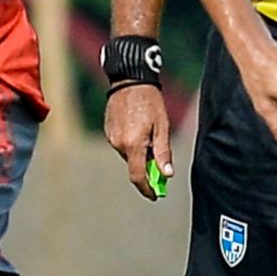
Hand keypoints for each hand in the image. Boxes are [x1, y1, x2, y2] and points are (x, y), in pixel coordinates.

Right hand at [104, 83, 174, 199]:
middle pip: (134, 166)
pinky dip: (133, 145)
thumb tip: (167, 175)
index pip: (138, 176)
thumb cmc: (150, 102)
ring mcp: (112, 138)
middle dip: (147, 168)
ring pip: (129, 155)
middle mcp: (119, 144)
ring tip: (150, 135)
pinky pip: (122, 145)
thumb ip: (163, 153)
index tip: (155, 195)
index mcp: (133, 144)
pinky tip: (140, 129)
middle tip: (160, 163)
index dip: (146, 189)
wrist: (130, 80)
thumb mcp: (162, 127)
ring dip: (140, 154)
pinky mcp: (109, 132)